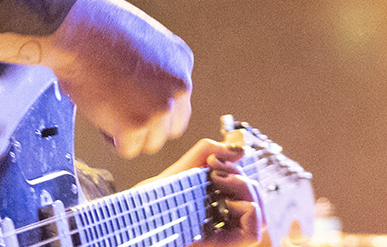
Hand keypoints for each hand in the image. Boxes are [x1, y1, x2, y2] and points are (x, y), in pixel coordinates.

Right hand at [45, 0, 193, 157]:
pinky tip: (102, 116)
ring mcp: (161, 106)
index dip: (152, 106)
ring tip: (108, 109)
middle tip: (120, 112)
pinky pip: (129, 149)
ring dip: (130, 134)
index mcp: (182, 62)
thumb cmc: (99, 30)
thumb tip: (147, 94)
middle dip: (147, 126)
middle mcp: (180, 86)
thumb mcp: (146, 43)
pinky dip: (113, 140)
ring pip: (152, 142)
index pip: (178, 102)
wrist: (77, 30)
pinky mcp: (137, 123)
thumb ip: (156, 71)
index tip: (134, 101)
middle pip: (171, 127)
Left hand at [145, 138, 267, 246]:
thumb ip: (205, 155)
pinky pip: (252, 233)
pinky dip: (247, 211)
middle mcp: (221, 228)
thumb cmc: (146, 203)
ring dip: (247, 192)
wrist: (127, 223)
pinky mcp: (218, 246)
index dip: (241, 174)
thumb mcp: (177, 173)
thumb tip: (241, 149)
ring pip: (260, 218)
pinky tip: (226, 201)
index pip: (247, 195)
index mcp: (214, 211)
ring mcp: (222, 239)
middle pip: (258, 204)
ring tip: (220, 182)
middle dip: (244, 180)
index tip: (215, 161)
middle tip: (217, 171)